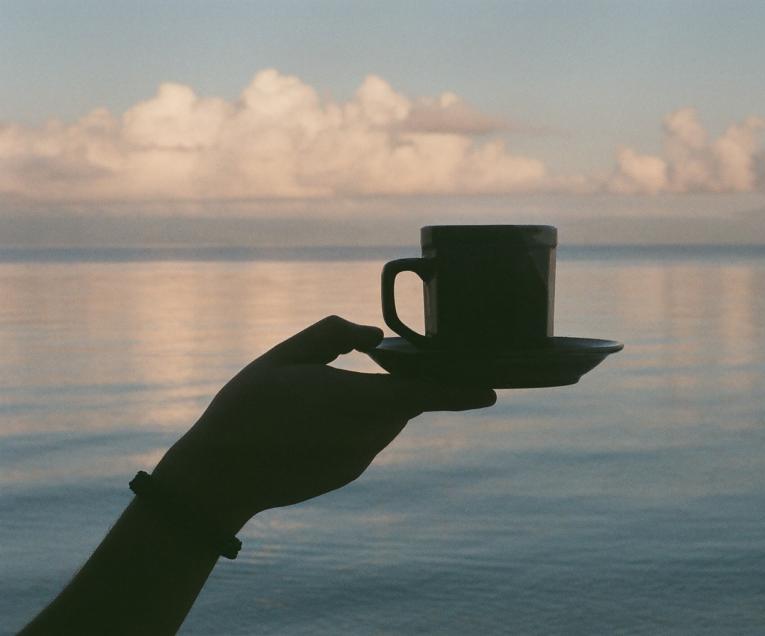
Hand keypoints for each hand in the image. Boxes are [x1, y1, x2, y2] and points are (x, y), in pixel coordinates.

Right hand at [152, 316, 495, 532]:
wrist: (221, 476)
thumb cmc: (247, 408)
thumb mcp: (285, 356)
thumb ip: (333, 335)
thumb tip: (374, 335)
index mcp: (351, 399)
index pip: (422, 394)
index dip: (460, 391)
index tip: (491, 390)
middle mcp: (364, 433)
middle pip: (403, 401)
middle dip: (396, 382)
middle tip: (363, 367)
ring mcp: (359, 457)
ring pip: (386, 419)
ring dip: (372, 402)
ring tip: (319, 397)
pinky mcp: (350, 471)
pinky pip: (368, 438)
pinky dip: (356, 423)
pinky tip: (315, 422)